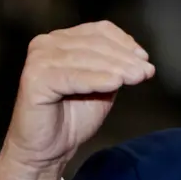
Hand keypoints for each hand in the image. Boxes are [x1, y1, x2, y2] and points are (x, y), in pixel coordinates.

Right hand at [0, 21, 153, 179]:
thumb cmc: (73, 116)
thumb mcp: (103, 85)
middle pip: (95, 44)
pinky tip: (115, 84)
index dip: (125, 43)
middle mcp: (46, 44)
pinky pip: (72, 77)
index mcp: (62, 40)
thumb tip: (142, 58)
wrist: (48, 149)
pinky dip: (96, 79)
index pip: (100, 31)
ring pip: (85, 59)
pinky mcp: (34, 80)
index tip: (145, 58)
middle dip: (125, 58)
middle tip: (146, 71)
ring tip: (137, 77)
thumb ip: (118, 68)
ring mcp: (38, 60)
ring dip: (116, 68)